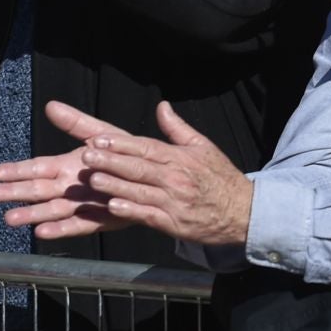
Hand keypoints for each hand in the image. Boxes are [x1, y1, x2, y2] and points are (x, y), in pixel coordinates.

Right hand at [0, 101, 136, 239]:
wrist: (151, 175)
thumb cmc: (123, 154)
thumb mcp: (101, 133)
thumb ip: (76, 122)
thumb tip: (50, 105)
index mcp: (68, 166)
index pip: (37, 167)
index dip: (17, 169)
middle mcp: (70, 187)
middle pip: (38, 190)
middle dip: (15, 192)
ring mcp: (81, 205)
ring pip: (52, 210)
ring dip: (31, 214)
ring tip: (9, 218)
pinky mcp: (97, 220)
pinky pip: (77, 226)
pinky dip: (60, 230)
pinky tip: (42, 233)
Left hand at [68, 101, 253, 245]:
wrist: (242, 211)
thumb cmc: (220, 177)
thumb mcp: (204, 147)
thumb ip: (178, 128)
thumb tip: (161, 107)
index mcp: (181, 158)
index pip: (147, 147)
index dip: (122, 144)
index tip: (99, 138)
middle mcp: (176, 178)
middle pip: (139, 168)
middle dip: (111, 161)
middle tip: (87, 156)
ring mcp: (173, 201)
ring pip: (139, 192)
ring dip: (114, 186)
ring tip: (92, 179)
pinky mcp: (173, 223)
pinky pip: (148, 216)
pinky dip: (130, 211)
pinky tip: (112, 207)